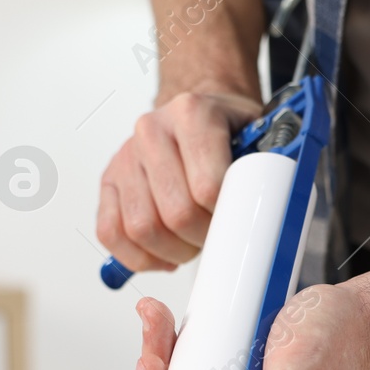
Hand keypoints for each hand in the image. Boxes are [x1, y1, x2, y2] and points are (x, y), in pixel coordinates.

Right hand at [96, 89, 262, 271]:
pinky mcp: (108, 180)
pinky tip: (161, 255)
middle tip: (214, 237)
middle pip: (175, 212)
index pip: (207, 188)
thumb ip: (260, 168)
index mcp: (191, 114)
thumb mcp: (256, 135)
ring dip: (170, 251)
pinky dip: (136, 256)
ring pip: (140, 228)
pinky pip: (109, 232)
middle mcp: (152, 131)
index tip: (234, 221)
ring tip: (189, 245)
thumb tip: (261, 214)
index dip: (224, 217)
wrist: (195, 112)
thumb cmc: (226, 129)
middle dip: (199, 238)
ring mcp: (126, 156)